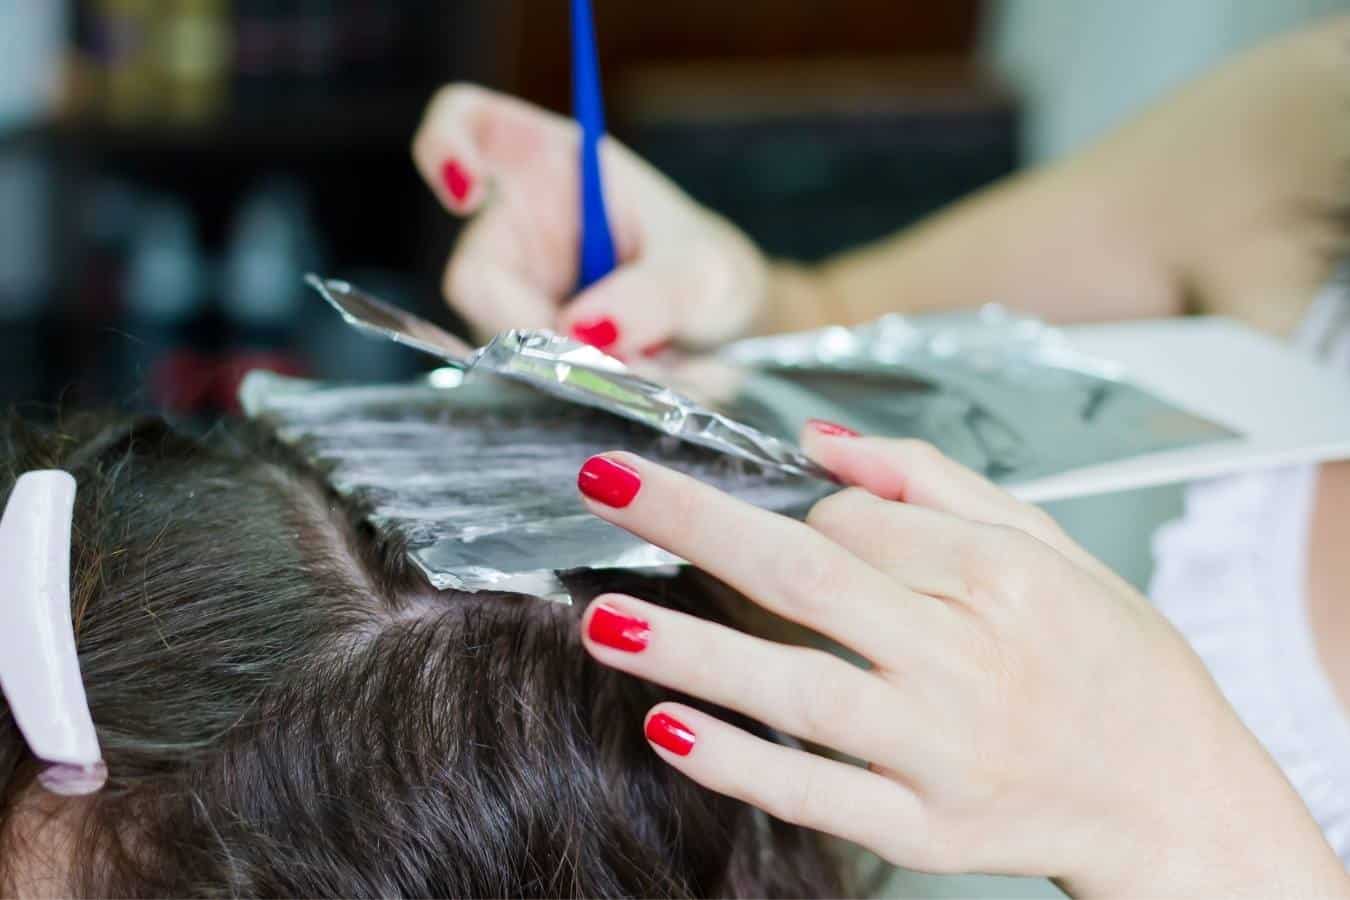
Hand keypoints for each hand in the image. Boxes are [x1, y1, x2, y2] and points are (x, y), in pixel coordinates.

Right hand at [412, 84, 768, 356]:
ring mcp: (515, 293)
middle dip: (536, 329)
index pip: (465, 122)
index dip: (446, 148)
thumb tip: (581, 330)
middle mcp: (517, 227)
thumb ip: (653, 294)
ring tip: (656, 369)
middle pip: (476, 276)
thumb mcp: (704, 272)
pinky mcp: (524, 349)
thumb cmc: (709, 271)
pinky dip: (589, 393)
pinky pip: (533, 381)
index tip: (467, 193)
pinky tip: (644, 385)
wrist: (724, 330)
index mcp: (550, 164)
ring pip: (505, 344)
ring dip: (578, 372)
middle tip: (607, 358)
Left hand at [574, 427, 1347, 896]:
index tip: (729, 491)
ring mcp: (944, 755)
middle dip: (695, 527)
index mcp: (1003, 580)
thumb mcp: (1047, 543)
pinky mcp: (929, 832)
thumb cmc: (1108, 655)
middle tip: (606, 489)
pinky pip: (817, 796)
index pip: (860, 523)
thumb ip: (931, 482)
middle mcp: (970, 662)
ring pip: (797, 693)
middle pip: (808, 582)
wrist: (1173, 793)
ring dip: (691, 653)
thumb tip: (817, 442)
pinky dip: (740, 764)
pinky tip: (667, 727)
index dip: (786, 503)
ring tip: (604, 620)